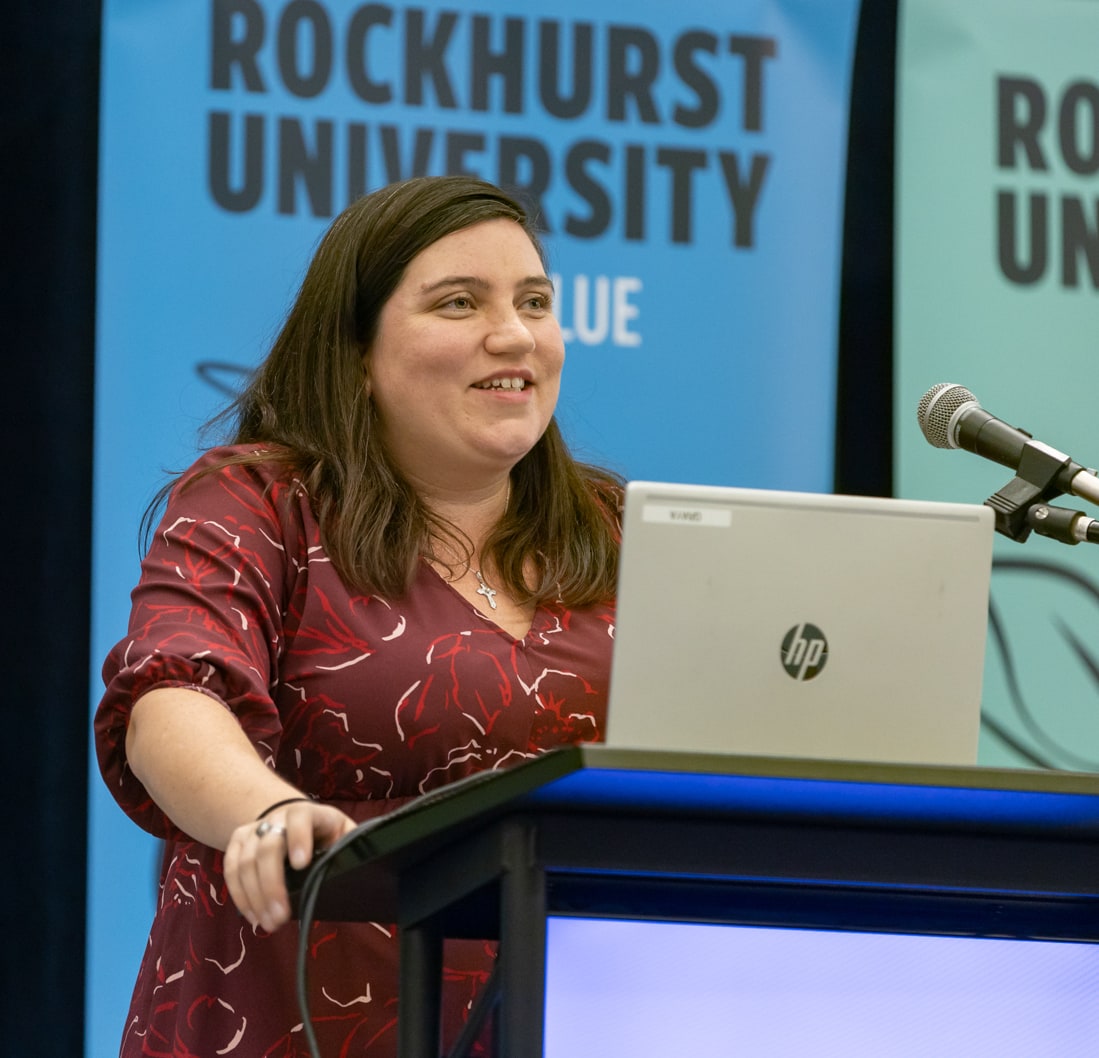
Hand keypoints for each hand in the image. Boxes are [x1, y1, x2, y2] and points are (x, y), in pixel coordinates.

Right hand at [222, 800, 355, 932]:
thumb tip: (357, 869)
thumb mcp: (342, 834)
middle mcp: (277, 818)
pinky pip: (230, 869)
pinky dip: (239, 895)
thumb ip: (348, 847)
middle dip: (272, 885)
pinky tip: (252, 916)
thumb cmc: (325, 833)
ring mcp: (254, 829)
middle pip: (267, 847)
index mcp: (308, 813)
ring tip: (269, 924)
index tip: (302, 864)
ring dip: (255, 897)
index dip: (299, 839)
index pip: (300, 818)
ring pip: (245, 862)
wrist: (293, 818)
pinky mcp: (237, 843)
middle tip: (280, 917)